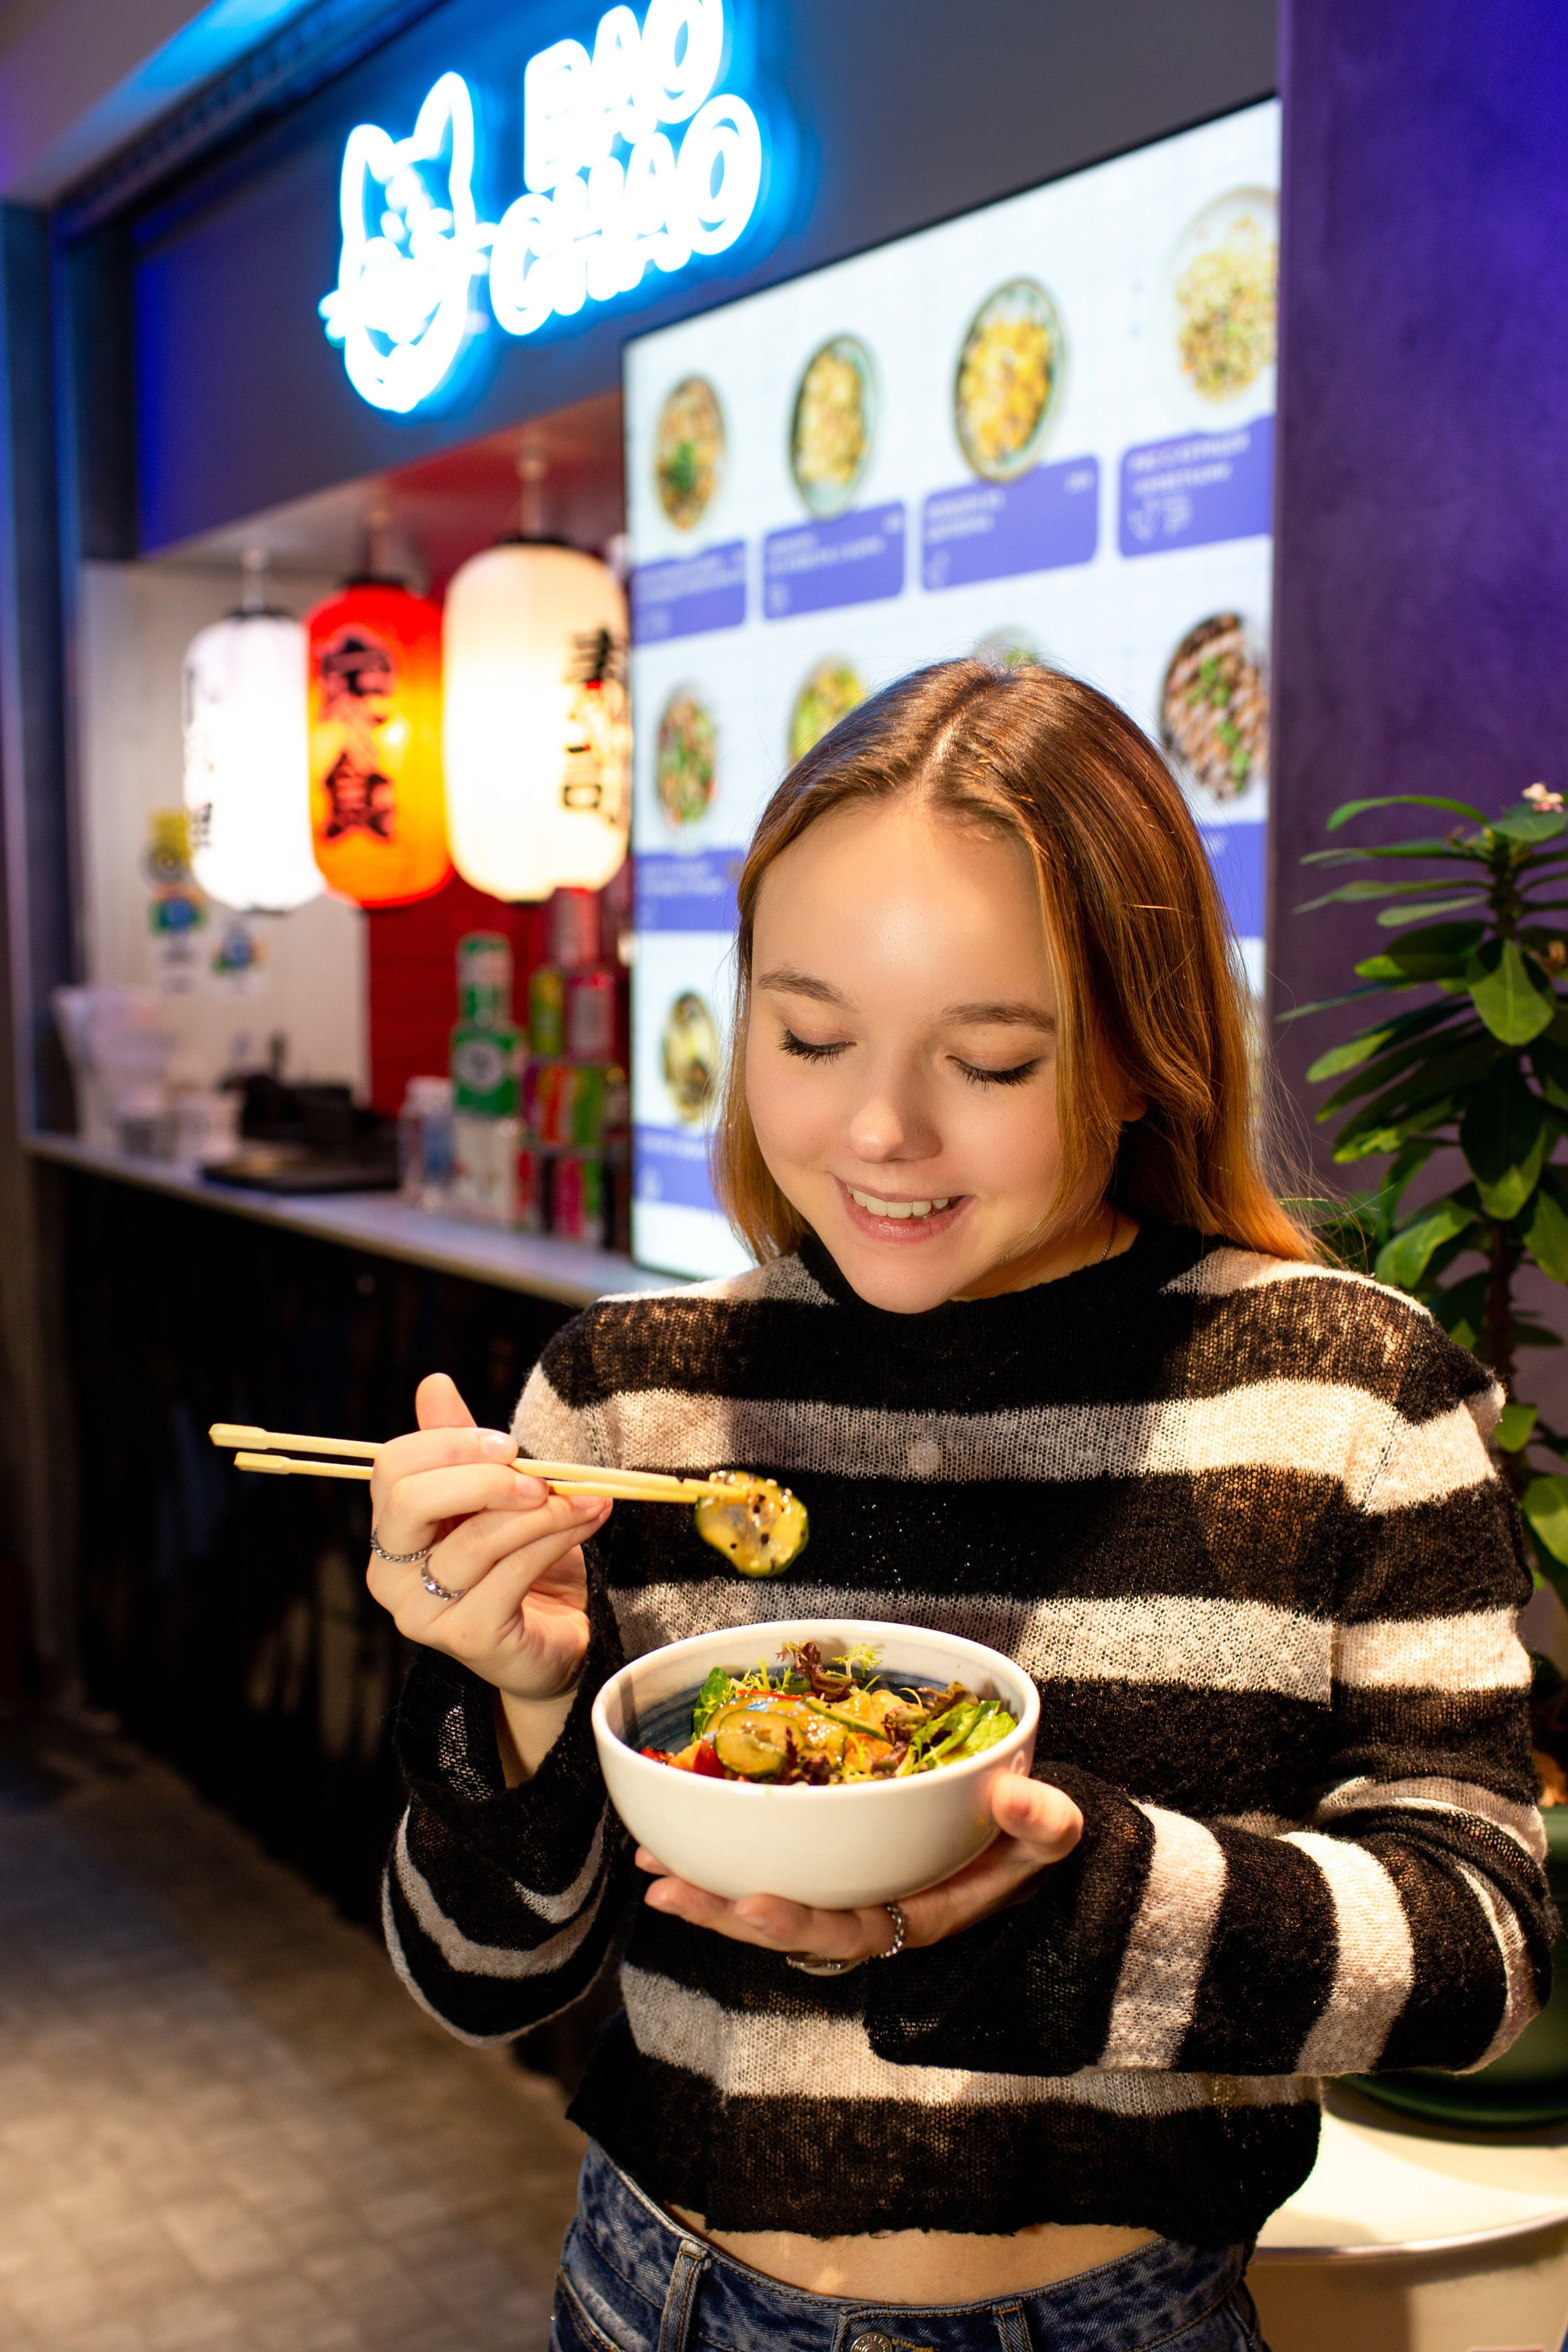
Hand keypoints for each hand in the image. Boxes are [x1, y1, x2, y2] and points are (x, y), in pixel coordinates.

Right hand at [364, 1371, 605, 1703]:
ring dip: (543, 1509)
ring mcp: (422, 1613)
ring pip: (478, 1538)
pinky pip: (513, 1571)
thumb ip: (463, 1447)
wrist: (552, 1641)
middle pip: (412, 1501)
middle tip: (539, 1475)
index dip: (450, 1444)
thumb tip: (433, 1382)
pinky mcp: (468, 1638)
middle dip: (482, 1476)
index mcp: (390, 1532)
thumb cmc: (519, 1564)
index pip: (392, 1468)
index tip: (508, 1444)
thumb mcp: (493, 1498)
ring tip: (587, 1496)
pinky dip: (557, 1538)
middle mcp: (389, 1576)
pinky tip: (588, 1520)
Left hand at [636, 1769, 1082, 1961]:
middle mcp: (864, 1909)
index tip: (750, 1904)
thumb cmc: (1025, 1839)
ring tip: (648, 1866)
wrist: (1015, 1834)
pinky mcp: (825, 1854)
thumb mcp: (1047, 1834)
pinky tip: (672, 1831)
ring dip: (704, 1883)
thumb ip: (1041, 1823)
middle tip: (666, 1890)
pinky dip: (719, 1847)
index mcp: (911, 1918)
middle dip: (721, 1911)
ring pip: (762, 1893)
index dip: (796, 1921)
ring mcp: (840, 1883)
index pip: (846, 1930)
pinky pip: (766, 1857)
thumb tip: (1014, 1794)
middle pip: (784, 1920)